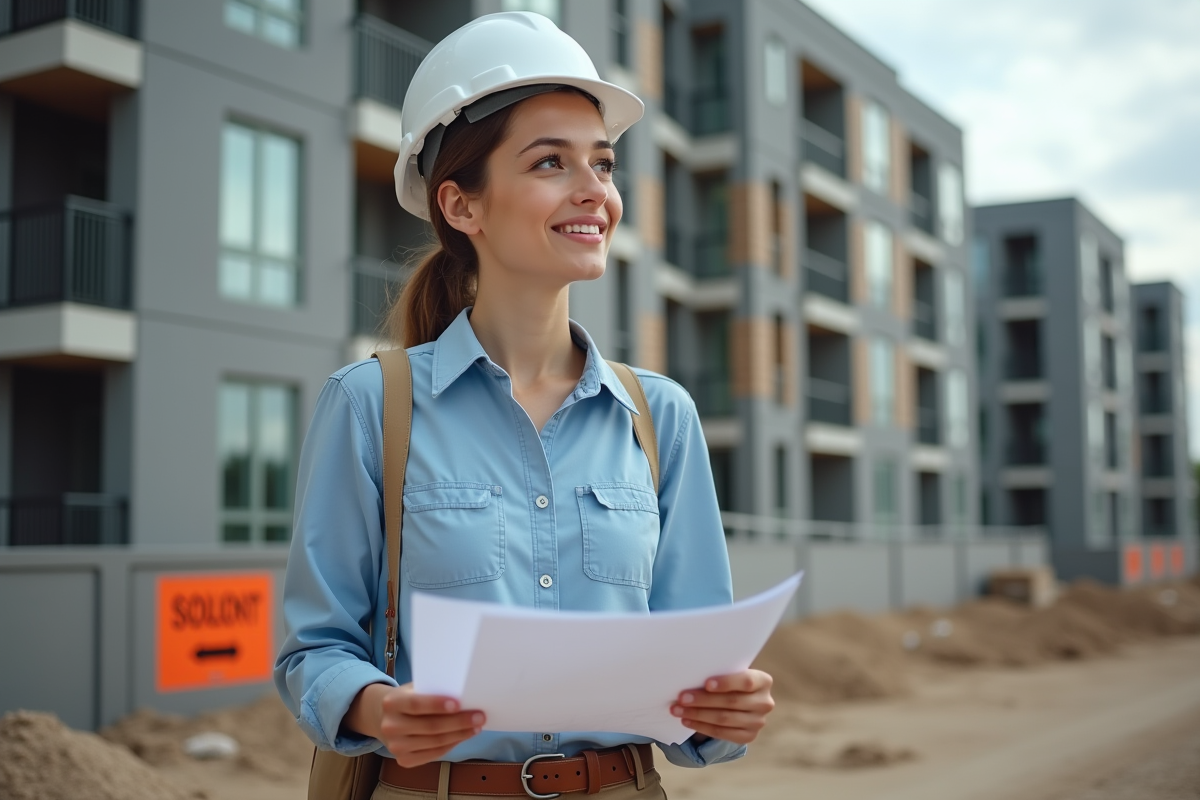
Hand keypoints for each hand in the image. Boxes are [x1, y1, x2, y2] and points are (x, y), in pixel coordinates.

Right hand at [348, 682, 484, 766]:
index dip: (437, 704)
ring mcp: (396, 746)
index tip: (458, 703)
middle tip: (479, 716)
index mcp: (392, 703)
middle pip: (430, 726)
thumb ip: (431, 690)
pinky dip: (451, 744)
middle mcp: (391, 726)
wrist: (382, 718)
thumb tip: (463, 695)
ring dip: (459, 735)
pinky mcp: (404, 760)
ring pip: (435, 742)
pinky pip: (434, 754)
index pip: (416, 704)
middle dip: (458, 722)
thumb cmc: (407, 699)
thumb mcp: (412, 689)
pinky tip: (463, 736)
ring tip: (476, 727)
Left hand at [670, 669, 774, 744]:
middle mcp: (764, 702)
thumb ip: (719, 673)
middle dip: (703, 700)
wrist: (740, 702)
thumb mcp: (731, 673)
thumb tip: (690, 675)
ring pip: (724, 719)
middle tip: (681, 698)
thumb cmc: (730, 682)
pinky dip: (701, 727)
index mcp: (763, 681)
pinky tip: (687, 721)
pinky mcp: (748, 736)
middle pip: (731, 702)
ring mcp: (758, 722)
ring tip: (678, 710)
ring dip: (697, 714)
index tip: (706, 683)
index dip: (726, 683)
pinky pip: (721, 733)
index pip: (746, 681)